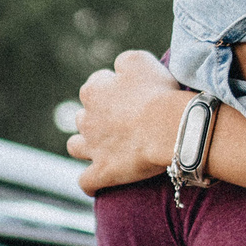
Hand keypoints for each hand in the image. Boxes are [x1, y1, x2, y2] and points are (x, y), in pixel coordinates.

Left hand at [65, 50, 189, 193]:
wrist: (169, 127)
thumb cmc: (158, 92)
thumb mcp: (139, 61)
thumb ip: (122, 62)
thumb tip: (117, 68)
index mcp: (93, 91)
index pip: (95, 85)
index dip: (112, 89)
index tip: (129, 94)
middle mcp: (87, 119)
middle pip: (83, 116)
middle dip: (96, 118)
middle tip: (120, 121)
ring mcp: (92, 148)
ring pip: (75, 146)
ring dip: (85, 146)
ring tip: (100, 148)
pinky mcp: (103, 172)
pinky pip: (86, 182)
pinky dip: (90, 183)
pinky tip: (96, 184)